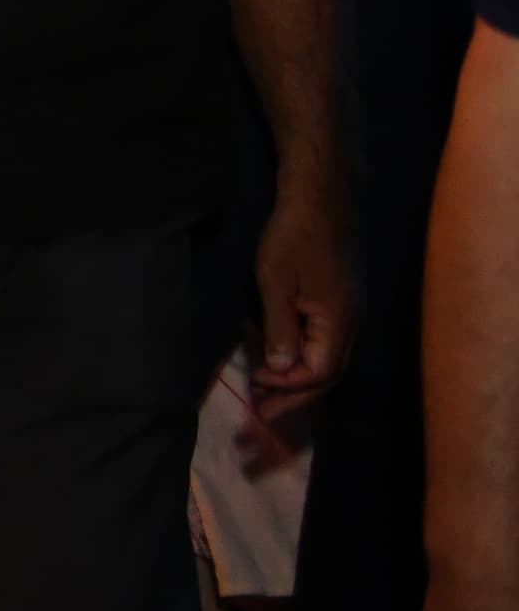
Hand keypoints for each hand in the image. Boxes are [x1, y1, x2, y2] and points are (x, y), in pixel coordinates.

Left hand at [245, 177, 356, 424]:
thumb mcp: (276, 283)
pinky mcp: (343, 301)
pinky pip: (326, 340)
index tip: (258, 395)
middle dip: (296, 395)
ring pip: (329, 358)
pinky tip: (279, 353)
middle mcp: (353, 325)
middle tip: (265, 412)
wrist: (322, 198)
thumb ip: (279, 329)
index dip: (288, 389)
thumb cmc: (294, 237)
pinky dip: (303, 354)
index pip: (318, 374)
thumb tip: (281, 370)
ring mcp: (351, 313)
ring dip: (299, 376)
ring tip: (268, 388)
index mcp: (339, 325)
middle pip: (328, 374)